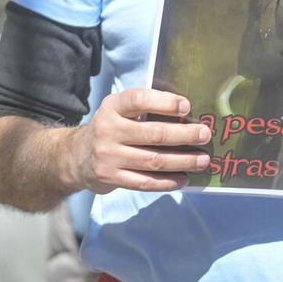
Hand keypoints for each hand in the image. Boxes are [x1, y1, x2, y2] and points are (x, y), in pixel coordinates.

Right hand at [66, 88, 211, 193]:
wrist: (77, 156)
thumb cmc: (112, 129)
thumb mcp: (119, 111)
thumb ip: (144, 109)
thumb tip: (188, 114)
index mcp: (112, 107)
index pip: (138, 100)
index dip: (163, 102)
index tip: (186, 106)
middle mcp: (107, 130)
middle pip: (154, 134)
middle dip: (184, 135)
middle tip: (205, 135)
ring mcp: (107, 155)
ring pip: (154, 160)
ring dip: (183, 161)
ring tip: (203, 160)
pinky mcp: (111, 177)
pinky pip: (146, 182)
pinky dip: (168, 182)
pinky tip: (183, 179)